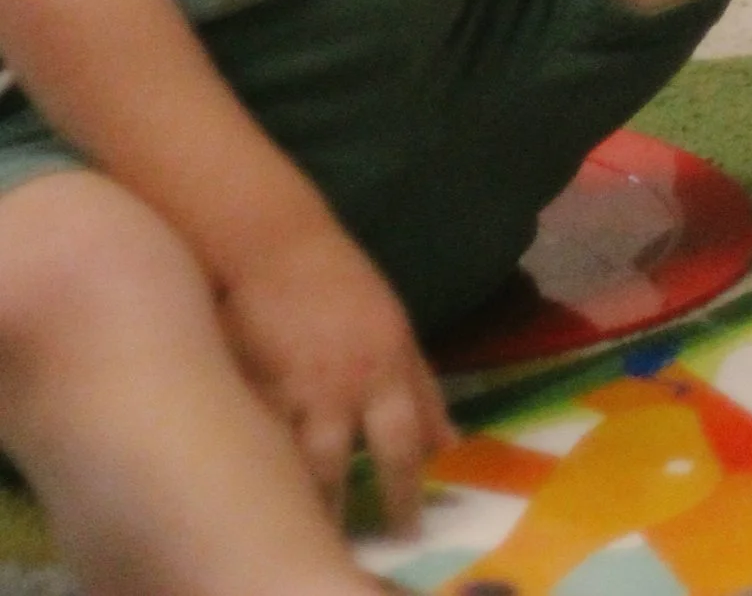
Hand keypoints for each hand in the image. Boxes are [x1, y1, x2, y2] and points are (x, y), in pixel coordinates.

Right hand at [217, 212, 450, 530]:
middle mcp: (342, 384)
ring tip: (296, 540)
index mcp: (386, 368)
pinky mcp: (247, 388)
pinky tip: (253, 499)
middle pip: (342, 469)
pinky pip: (253, 442)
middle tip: (341, 559)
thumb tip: (452, 444)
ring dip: (299, 506)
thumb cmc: (343, 285)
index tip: (407, 537)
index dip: (405, 498)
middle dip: (340, 518)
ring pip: (294, 464)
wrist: (275, 242)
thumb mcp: (396, 330)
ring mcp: (292, 388)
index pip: (403, 447)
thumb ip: (424, 390)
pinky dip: (255, 472)